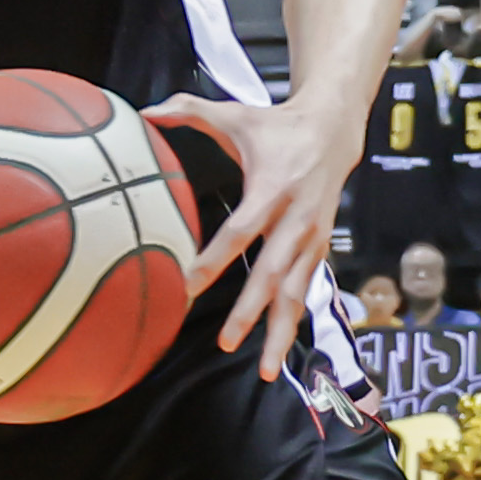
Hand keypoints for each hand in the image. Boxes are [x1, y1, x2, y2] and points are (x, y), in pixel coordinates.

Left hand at [172, 85, 356, 361]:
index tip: (189, 285)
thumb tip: (145, 111)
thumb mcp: (236, 115)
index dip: (215, 259)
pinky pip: (306, 290)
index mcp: (272, 188)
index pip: (241, 231)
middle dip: (250, 311)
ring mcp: (312, 238)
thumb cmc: (277, 126)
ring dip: (281, 331)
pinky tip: (280, 350)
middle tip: (225, 343)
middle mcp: (296, 219)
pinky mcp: (321, 248)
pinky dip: (293, 321)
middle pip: (272, 273)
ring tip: (267, 369)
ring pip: (297, 293)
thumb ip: (189, 110)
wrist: (335, 130)